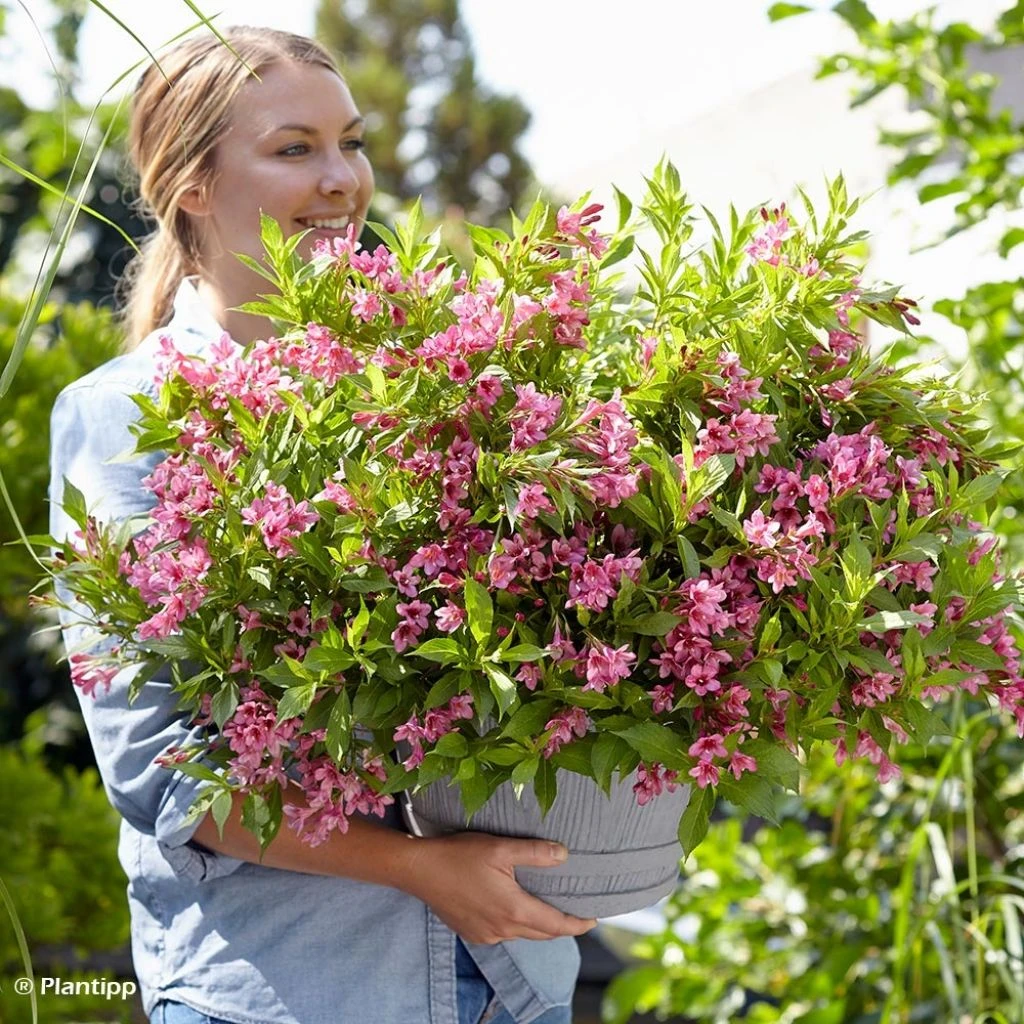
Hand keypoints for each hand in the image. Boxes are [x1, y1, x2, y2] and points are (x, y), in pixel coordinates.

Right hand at [400, 831, 597, 944]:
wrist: (418, 870)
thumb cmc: (459, 855)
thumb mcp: (500, 847)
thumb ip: (535, 852)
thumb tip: (564, 854)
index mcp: (514, 910)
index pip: (556, 926)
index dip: (578, 924)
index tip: (594, 918)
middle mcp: (502, 930)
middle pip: (542, 933)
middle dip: (560, 925)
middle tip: (575, 911)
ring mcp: (486, 934)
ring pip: (522, 934)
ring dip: (536, 924)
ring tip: (546, 904)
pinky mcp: (472, 933)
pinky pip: (503, 933)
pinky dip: (515, 924)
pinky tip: (513, 906)